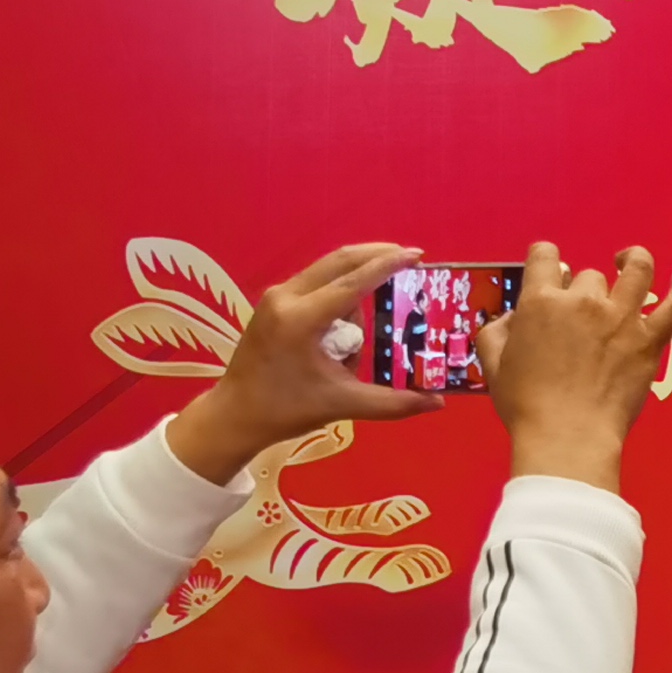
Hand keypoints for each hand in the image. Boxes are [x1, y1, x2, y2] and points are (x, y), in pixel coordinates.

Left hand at [164, 243, 444, 482]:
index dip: (387, 266)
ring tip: (371, 322)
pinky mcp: (272, 302)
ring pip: (328, 271)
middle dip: (376, 255)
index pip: (353, 283)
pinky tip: (349, 318)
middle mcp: (285, 298)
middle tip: (409, 258)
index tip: (417, 256)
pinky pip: (315, 283)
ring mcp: (275, 297)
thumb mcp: (342, 404)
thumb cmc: (285, 410)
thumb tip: (438, 403)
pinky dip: (338, 291)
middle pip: (339, 261)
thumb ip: (393, 402)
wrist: (233, 416)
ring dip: (356, 283)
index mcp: (301, 320)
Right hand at [481, 243, 671, 494]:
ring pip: (636, 271)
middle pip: (588, 276)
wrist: (567, 436)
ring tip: (627, 260)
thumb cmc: (526, 406)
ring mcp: (621, 318)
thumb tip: (513, 316)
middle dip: (582, 292)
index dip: (545, 258)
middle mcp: (583, 301)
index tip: (549, 269)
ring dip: (632, 260)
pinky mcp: (650, 340)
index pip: (545, 256)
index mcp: (541, 303)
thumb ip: (497, 332)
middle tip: (580, 319)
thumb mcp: (494, 366)